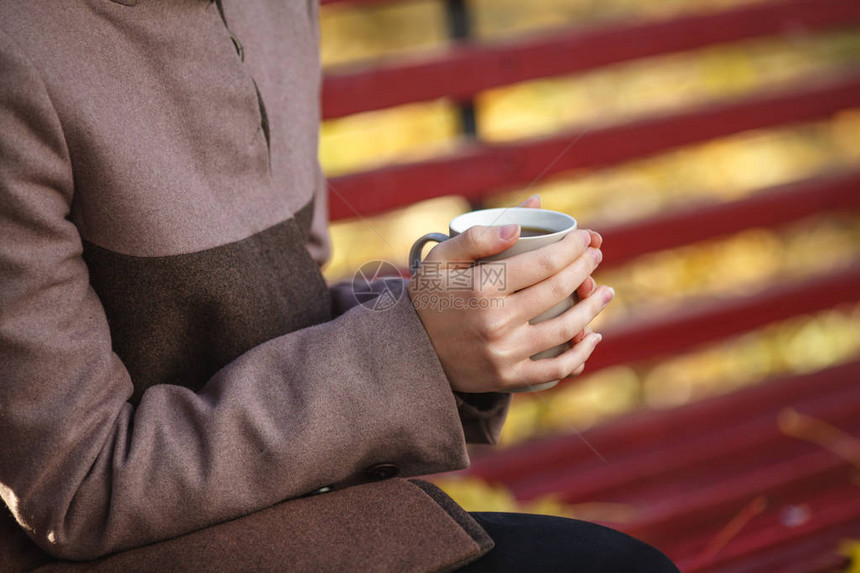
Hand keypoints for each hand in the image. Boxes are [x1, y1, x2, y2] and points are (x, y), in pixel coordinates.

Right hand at [408, 206, 612, 392]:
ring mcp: (503, 353)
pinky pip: (555, 369)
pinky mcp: (508, 377)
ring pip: (565, 329)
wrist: (412, 351)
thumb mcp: (442, 258)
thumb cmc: (431, 296)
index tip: (585, 238)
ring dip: (593, 308)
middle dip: (585, 269)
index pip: (542, 263)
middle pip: (558, 291)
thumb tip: (523, 224)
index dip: (572, 248)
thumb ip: (479, 235)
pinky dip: (580, 354)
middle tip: (596, 256)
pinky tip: (594, 337)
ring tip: (606, 292)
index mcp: (481, 287)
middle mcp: (495, 321)